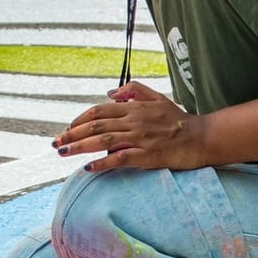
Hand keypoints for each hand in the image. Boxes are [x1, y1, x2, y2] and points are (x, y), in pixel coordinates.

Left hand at [54, 82, 207, 172]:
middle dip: (72, 133)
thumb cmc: (180, 119)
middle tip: (55, 142)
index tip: (68, 128)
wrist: (202, 137)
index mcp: (135, 107)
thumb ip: (134, 90)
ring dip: (80, 146)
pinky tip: (88, 167)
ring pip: (103, 140)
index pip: (99, 110)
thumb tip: (110, 92)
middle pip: (95, 125)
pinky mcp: (147, 155)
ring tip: (63, 152)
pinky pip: (120, 159)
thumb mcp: (157, 97)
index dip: (80, 119)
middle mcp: (134, 120)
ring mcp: (140, 138)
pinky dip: (102, 162)